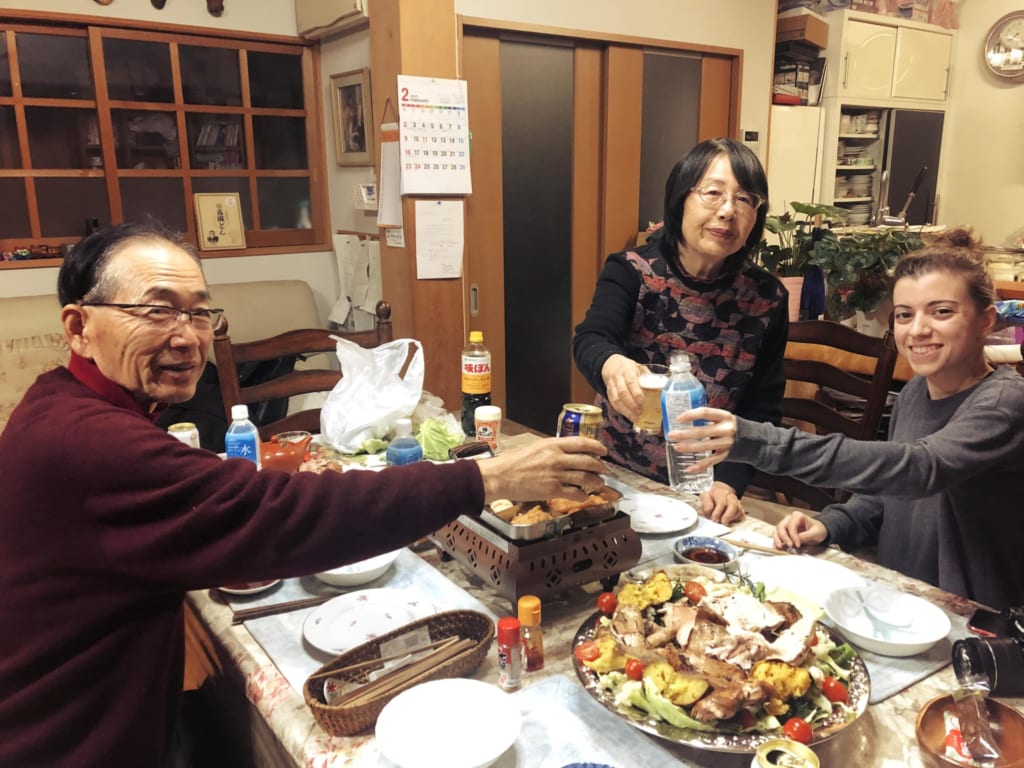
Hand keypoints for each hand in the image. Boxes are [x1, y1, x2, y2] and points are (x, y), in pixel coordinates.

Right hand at [477, 437, 607, 502]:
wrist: (500, 476)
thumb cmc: (513, 462)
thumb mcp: (535, 447)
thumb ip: (552, 449)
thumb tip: (567, 452)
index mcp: (552, 445)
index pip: (582, 443)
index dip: (597, 447)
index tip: (604, 451)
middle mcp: (557, 458)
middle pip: (588, 461)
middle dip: (601, 466)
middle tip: (605, 470)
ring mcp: (556, 475)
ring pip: (585, 478)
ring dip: (596, 482)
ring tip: (599, 484)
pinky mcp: (552, 490)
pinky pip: (575, 493)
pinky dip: (583, 495)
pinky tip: (585, 496)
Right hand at [600, 354, 645, 423]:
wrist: (611, 365)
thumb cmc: (628, 368)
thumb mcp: (639, 368)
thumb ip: (648, 377)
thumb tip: (661, 389)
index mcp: (627, 370)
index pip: (631, 382)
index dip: (636, 393)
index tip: (642, 402)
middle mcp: (618, 377)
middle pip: (622, 392)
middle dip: (631, 404)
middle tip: (640, 412)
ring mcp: (611, 385)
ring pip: (616, 399)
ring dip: (626, 410)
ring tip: (635, 417)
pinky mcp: (608, 392)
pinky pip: (613, 403)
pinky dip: (620, 410)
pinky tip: (628, 415)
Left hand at [665, 407, 737, 472]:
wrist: (751, 439)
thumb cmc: (730, 426)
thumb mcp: (723, 418)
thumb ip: (707, 418)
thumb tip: (683, 419)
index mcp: (725, 416)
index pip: (705, 413)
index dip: (691, 415)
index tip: (678, 419)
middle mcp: (727, 429)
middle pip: (702, 431)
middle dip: (685, 434)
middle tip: (671, 435)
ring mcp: (727, 443)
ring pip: (705, 446)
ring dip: (689, 447)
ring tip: (676, 447)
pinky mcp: (726, 455)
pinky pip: (711, 462)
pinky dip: (700, 466)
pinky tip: (689, 469)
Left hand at [698, 481, 743, 524]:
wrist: (720, 492)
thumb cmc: (713, 496)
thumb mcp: (706, 496)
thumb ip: (706, 503)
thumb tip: (709, 510)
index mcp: (721, 493)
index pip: (722, 502)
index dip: (718, 512)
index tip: (714, 518)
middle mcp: (731, 498)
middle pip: (733, 506)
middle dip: (728, 516)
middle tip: (722, 522)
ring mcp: (737, 503)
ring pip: (739, 511)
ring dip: (731, 519)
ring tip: (724, 523)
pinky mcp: (740, 510)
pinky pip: (741, 516)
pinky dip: (735, 520)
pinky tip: (729, 522)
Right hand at [774, 511, 828, 550]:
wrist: (818, 531)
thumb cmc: (817, 530)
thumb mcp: (815, 533)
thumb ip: (806, 536)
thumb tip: (796, 541)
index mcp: (798, 516)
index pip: (791, 526)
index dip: (793, 536)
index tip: (798, 545)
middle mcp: (789, 518)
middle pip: (781, 527)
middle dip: (784, 537)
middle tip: (790, 546)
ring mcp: (786, 524)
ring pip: (777, 531)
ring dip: (778, 539)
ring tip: (780, 547)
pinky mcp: (784, 531)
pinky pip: (777, 535)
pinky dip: (777, 541)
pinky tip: (779, 547)